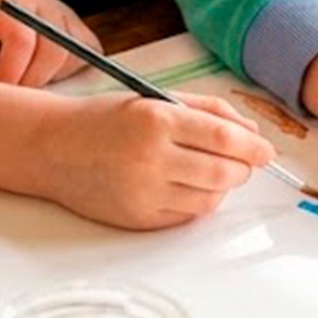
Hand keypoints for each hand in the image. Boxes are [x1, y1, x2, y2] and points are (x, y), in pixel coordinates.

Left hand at [0, 0, 98, 85]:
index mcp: (11, 1)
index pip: (22, 41)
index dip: (9, 75)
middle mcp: (46, 7)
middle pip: (55, 51)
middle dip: (31, 84)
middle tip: (10, 98)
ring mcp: (68, 20)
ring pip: (73, 60)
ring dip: (49, 83)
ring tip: (22, 83)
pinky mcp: (83, 37)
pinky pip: (88, 63)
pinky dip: (70, 80)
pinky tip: (44, 81)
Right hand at [49, 89, 275, 229]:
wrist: (53, 148)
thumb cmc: (105, 119)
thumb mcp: (154, 98)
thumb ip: (206, 110)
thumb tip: (250, 133)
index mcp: (156, 119)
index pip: (223, 137)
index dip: (253, 147)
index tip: (265, 150)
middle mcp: (151, 157)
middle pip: (223, 172)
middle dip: (242, 168)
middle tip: (243, 162)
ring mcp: (144, 192)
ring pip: (210, 198)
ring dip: (222, 186)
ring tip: (211, 171)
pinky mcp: (138, 218)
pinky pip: (186, 216)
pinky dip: (197, 202)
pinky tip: (187, 186)